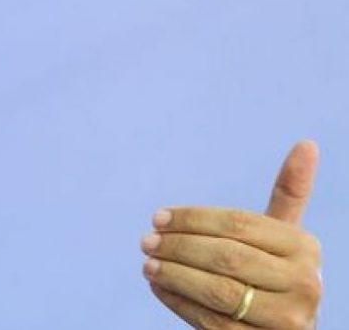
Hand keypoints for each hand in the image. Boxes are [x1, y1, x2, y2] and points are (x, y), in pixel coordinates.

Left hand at [141, 140, 322, 328]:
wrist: (280, 329)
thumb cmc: (273, 273)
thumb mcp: (281, 236)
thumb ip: (289, 194)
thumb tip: (307, 143)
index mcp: (304, 247)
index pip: (238, 225)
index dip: (193, 219)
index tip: (158, 217)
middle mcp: (304, 284)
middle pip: (225, 257)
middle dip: (179, 247)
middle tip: (146, 240)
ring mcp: (285, 320)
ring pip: (217, 291)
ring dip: (174, 274)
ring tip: (148, 263)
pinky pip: (210, 321)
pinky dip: (178, 301)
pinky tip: (159, 286)